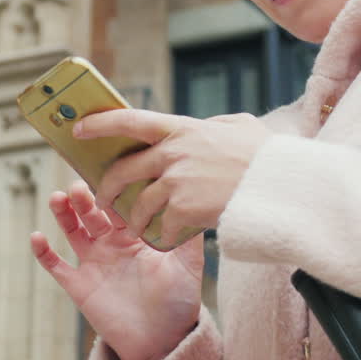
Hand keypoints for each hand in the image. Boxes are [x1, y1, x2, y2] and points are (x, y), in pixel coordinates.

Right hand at [31, 181, 203, 359]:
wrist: (162, 340)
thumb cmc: (178, 301)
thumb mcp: (188, 265)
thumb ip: (188, 236)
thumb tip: (194, 202)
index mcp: (136, 234)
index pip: (119, 205)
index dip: (112, 190)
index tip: (107, 171)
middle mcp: (112, 244)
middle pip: (93, 213)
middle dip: (85, 198)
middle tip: (79, 185)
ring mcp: (93, 262)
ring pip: (73, 231)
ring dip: (63, 214)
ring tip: (57, 197)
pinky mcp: (79, 284)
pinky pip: (57, 266)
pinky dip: (44, 252)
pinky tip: (37, 237)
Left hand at [77, 110, 272, 246]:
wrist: (281, 186)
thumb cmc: (268, 156)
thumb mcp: (241, 127)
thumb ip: (215, 126)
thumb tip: (206, 127)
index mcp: (181, 129)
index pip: (129, 121)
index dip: (100, 124)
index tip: (79, 129)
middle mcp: (173, 153)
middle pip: (123, 171)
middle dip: (107, 188)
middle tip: (103, 198)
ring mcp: (177, 182)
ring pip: (138, 204)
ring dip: (132, 219)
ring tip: (135, 227)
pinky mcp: (185, 210)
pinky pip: (162, 226)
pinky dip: (164, 235)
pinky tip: (169, 238)